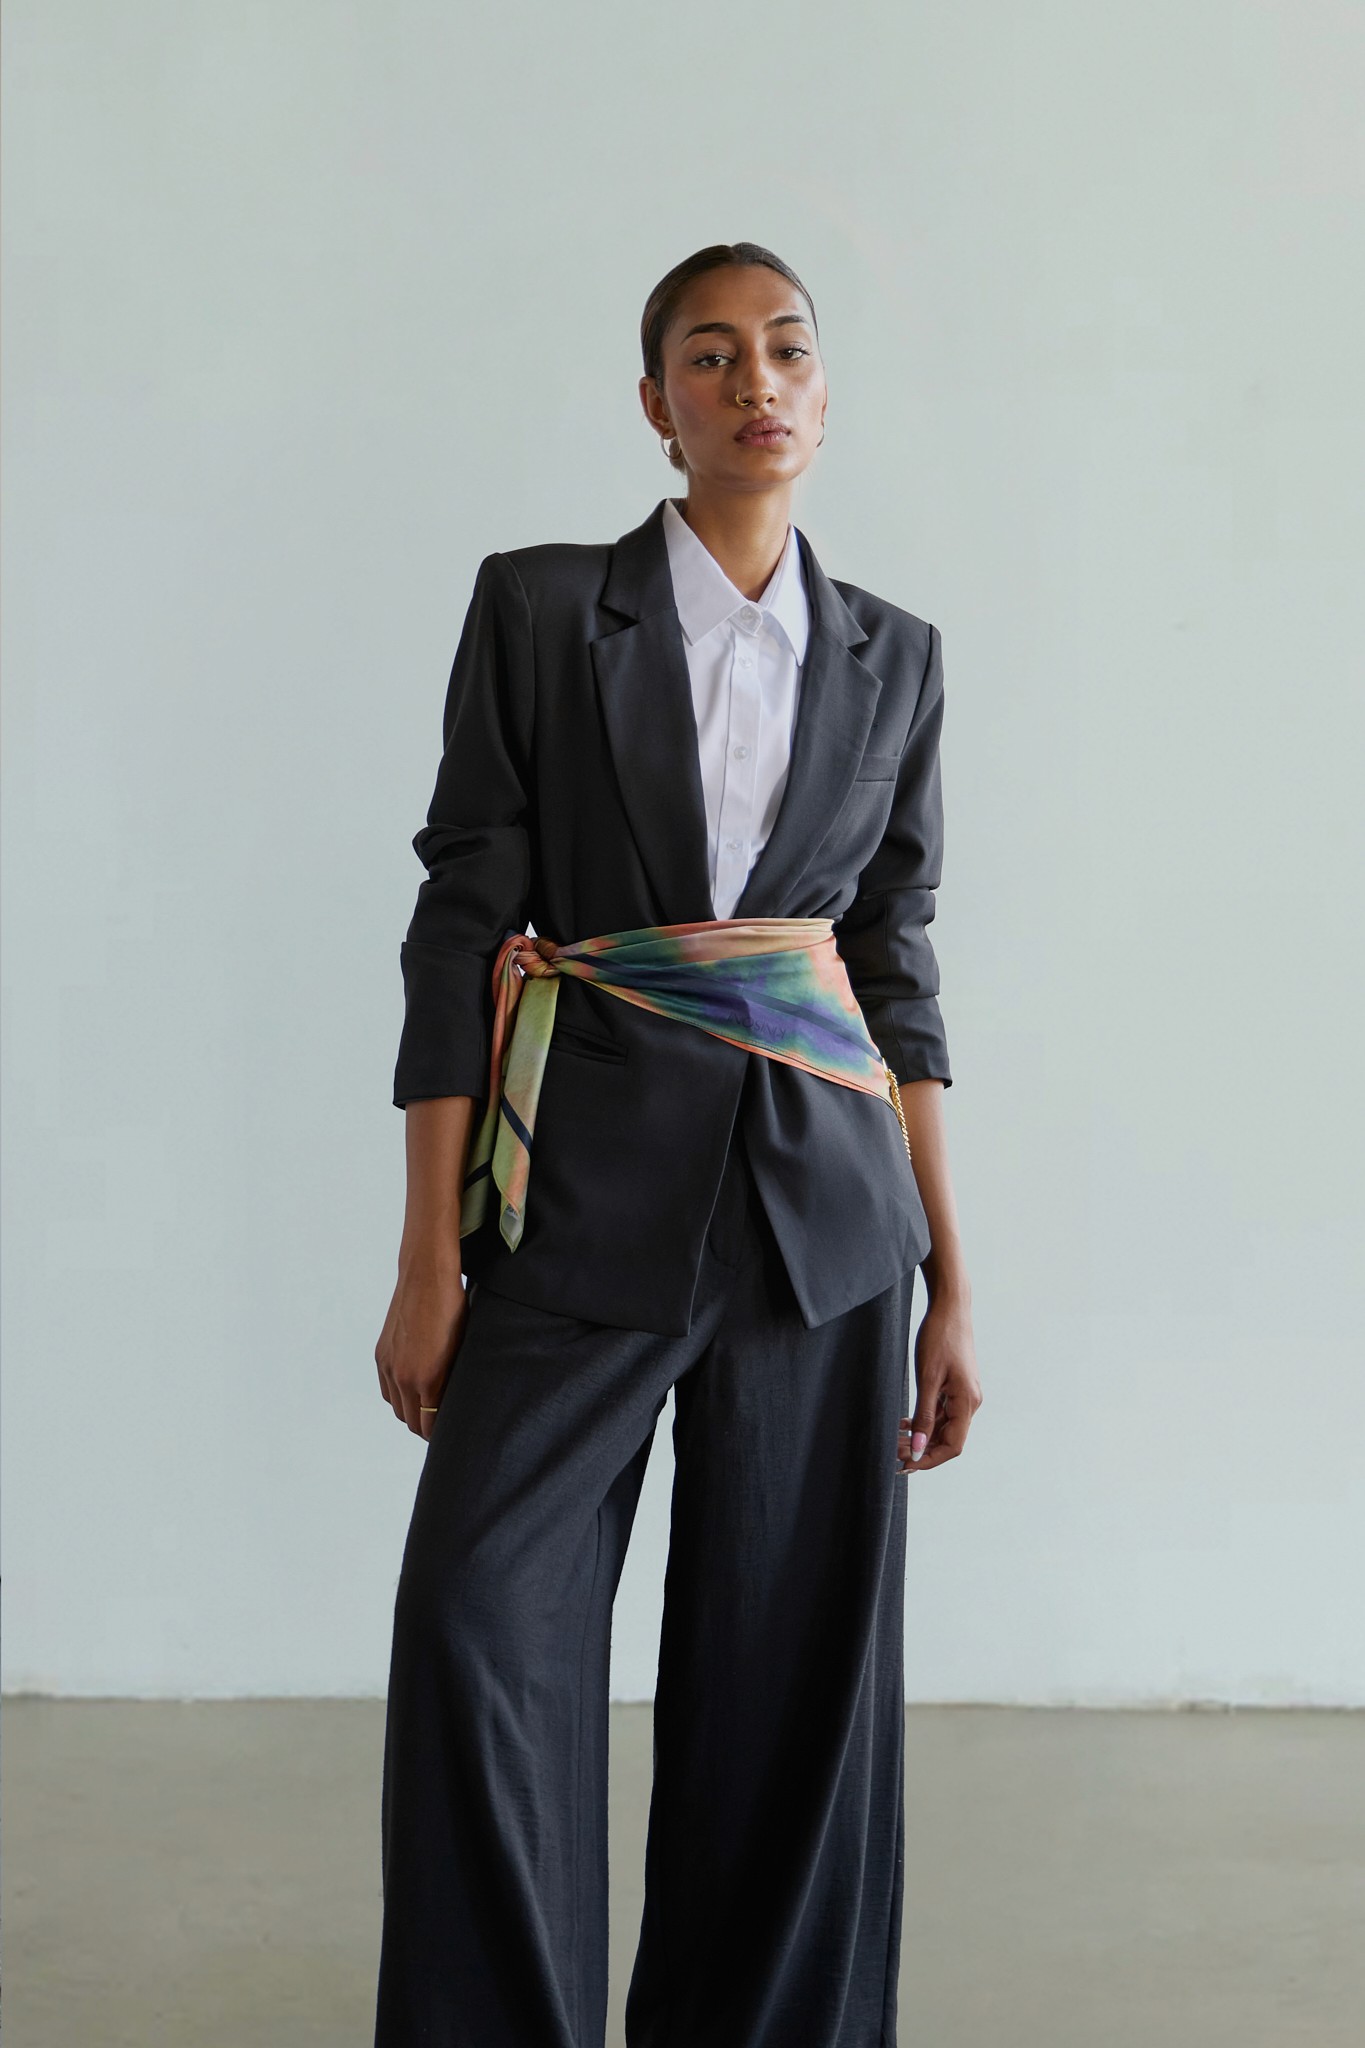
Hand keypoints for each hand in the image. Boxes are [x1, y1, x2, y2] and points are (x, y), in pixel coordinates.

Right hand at [375, 1256, 472, 1441]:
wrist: (426, 1277)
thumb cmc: (453, 1309)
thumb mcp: (462, 1348)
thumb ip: (454, 1380)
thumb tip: (454, 1402)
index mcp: (427, 1379)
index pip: (429, 1425)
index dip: (440, 1433)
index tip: (451, 1432)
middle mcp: (403, 1377)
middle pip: (411, 1422)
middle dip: (426, 1427)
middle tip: (442, 1423)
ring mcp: (388, 1366)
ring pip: (396, 1408)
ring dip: (411, 1412)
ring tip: (428, 1408)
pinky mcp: (381, 1355)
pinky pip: (386, 1390)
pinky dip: (397, 1396)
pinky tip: (412, 1390)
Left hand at [896, 1292, 981, 1473]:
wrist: (950, 1308)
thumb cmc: (939, 1337)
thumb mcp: (927, 1378)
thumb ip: (924, 1415)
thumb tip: (919, 1449)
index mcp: (967, 1402)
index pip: (952, 1446)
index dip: (929, 1460)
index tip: (905, 1465)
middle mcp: (970, 1402)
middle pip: (948, 1439)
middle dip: (922, 1450)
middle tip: (893, 1452)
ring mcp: (964, 1395)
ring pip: (944, 1427)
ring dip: (922, 1437)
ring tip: (896, 1439)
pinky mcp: (957, 1387)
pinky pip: (942, 1413)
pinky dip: (925, 1422)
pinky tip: (906, 1423)